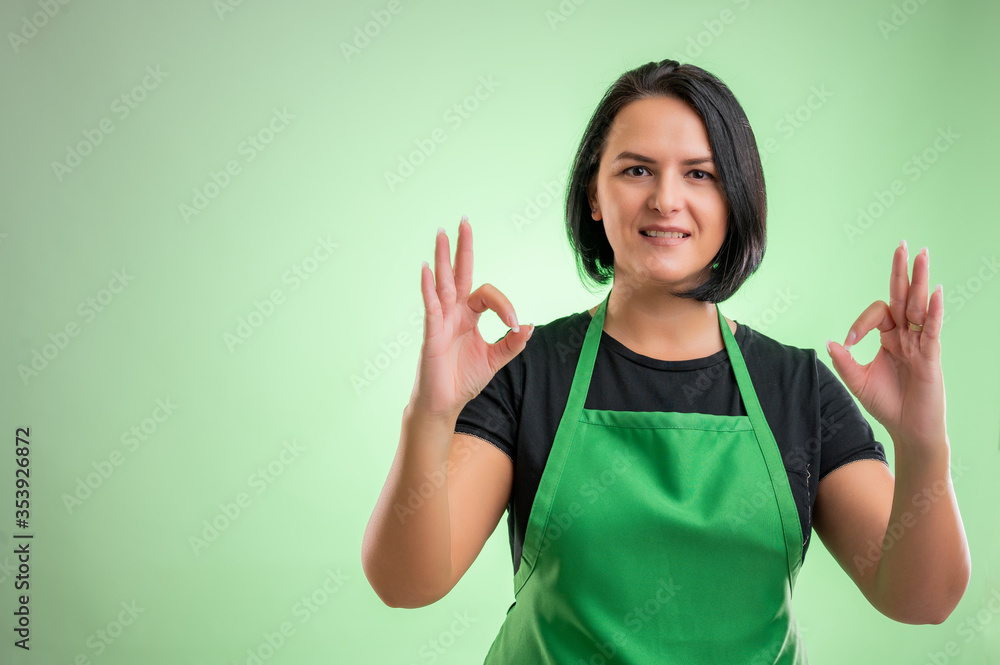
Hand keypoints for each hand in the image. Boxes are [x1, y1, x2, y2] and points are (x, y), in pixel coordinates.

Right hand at [409, 216, 532, 418]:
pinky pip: (431, 305)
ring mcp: (441, 320)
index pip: (486, 294)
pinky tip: (427, 269)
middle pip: (458, 273)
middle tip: (463, 221)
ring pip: (443, 282)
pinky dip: (429, 287)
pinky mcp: (431, 332)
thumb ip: (512, 343)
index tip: (515, 326)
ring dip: (442, 258)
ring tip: (441, 233)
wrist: (445, 403)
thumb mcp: (495, 359)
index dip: (505, 306)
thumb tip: (529, 326)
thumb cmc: (464, 380)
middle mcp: (454, 312)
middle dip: (462, 248)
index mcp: (469, 316)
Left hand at [826, 241, 945, 447]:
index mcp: (889, 337)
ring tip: (922, 254)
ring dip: (920, 280)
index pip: (878, 313)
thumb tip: (831, 341)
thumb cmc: (887, 404)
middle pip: (904, 296)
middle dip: (902, 271)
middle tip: (903, 244)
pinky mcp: (931, 356)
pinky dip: (933, 311)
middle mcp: (906, 335)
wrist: (908, 430)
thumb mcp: (858, 381)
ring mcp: (920, 343)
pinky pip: (932, 329)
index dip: (861, 322)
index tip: (850, 341)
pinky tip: (934, 292)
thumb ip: (845, 361)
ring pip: (919, 305)